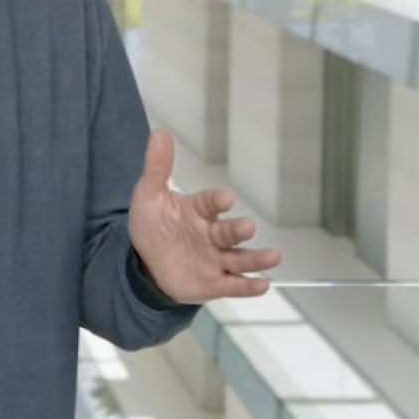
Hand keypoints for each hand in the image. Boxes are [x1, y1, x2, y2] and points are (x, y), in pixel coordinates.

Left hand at [127, 130, 281, 302]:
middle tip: (248, 227)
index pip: (210, 202)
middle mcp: (212, 234)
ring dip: (256, 258)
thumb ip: (157, 168)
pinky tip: (262, 285)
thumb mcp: (149, 197)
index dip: (217, 201)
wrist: (145, 263)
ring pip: (240, 258)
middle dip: (239, 229)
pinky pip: (233, 285)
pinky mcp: (214, 283)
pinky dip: (248, 286)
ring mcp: (215, 259)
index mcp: (198, 211)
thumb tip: (159, 133)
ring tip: (274, 256)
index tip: (225, 199)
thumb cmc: (154, 226)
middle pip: (229, 231)